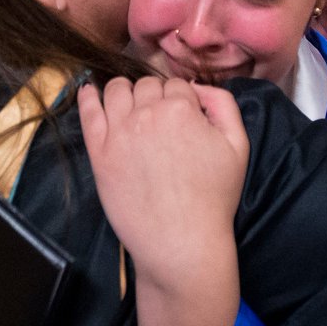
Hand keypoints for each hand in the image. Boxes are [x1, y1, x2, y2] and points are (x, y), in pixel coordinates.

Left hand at [78, 77, 247, 293]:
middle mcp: (147, 113)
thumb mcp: (238, 145)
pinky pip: (88, 112)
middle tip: (160, 120)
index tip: (182, 117)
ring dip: (125, 92)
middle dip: (154, 95)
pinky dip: (88, 97)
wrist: (182, 241)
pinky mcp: (99, 153)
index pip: (177, 84)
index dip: (181, 99)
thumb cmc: (214, 198)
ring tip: (130, 106)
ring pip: (116, 90)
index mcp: (181, 108)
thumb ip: (224, 104)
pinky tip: (89, 92)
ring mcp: (119, 132)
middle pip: (146, 85)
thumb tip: (196, 86)